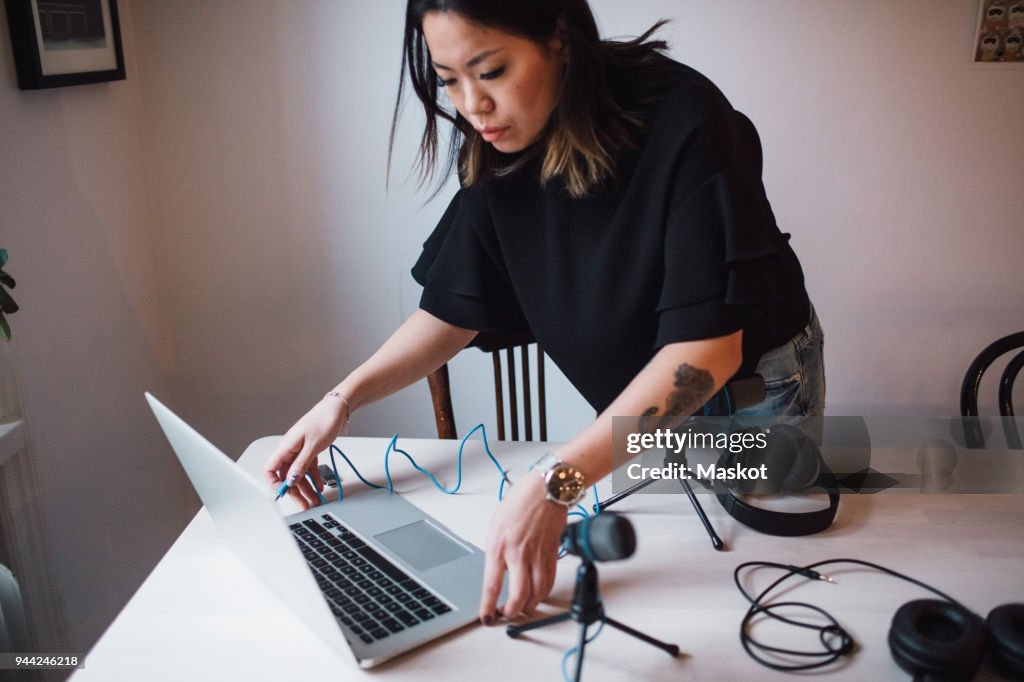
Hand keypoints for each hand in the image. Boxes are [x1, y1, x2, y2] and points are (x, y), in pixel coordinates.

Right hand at [264, 396, 348, 508]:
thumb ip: (301, 464)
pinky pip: (308, 469)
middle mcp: (290, 450)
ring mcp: (300, 451)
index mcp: (285, 447)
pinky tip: (319, 487)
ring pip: (298, 474)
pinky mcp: (310, 451)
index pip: (270, 469)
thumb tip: (290, 480)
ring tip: (314, 500)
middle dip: (294, 492)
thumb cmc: (324, 420)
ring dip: (306, 488)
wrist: (338, 409)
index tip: (285, 494)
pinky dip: (314, 478)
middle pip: (286, 476)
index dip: (274, 483)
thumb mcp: (313, 446)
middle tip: (304, 504)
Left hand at [479, 472, 566, 623]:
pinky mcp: (552, 554)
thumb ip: (496, 552)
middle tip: (507, 614)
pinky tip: (538, 593)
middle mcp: (518, 554)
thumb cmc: (519, 503)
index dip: (488, 606)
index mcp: (499, 546)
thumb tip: (496, 574)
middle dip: (512, 612)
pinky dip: (544, 593)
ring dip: (530, 605)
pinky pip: (549, 581)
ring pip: (538, 593)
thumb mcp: (496, 528)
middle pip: (519, 595)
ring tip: (522, 607)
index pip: (492, 584)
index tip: (487, 618)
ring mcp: (537, 555)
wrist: (544, 491)